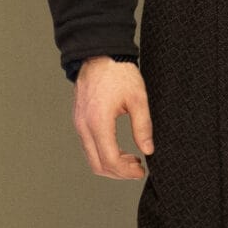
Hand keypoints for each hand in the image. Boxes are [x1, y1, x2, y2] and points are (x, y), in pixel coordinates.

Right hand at [72, 58, 153, 180]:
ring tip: (132, 159)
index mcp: (98, 122)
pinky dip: (103, 153)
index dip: (126, 172)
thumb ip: (143, 127)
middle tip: (137, 168)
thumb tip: (148, 150)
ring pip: (91, 158)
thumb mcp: (138, 99)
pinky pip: (89, 146)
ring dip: (111, 164)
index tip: (141, 171)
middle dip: (118, 173)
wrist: (99, 54)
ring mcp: (79, 124)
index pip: (110, 160)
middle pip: (97, 165)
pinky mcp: (79, 120)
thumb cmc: (118, 72)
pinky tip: (119, 149)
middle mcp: (84, 126)